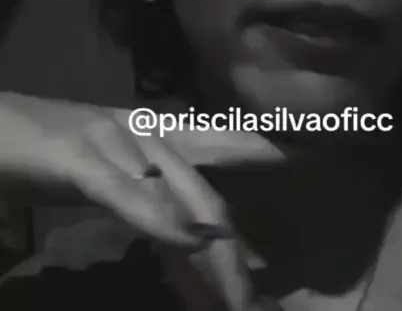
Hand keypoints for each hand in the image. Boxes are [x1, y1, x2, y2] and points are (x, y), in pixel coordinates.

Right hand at [0, 93, 283, 308]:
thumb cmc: (51, 146)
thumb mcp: (110, 173)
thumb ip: (154, 199)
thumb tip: (195, 239)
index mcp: (155, 131)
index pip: (228, 139)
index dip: (274, 145)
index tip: (326, 147)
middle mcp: (146, 130)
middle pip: (213, 177)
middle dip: (248, 222)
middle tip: (276, 265)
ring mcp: (115, 142)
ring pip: (181, 196)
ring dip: (215, 254)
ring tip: (241, 299)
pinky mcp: (81, 162)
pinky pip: (128, 197)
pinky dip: (162, 221)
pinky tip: (193, 241)